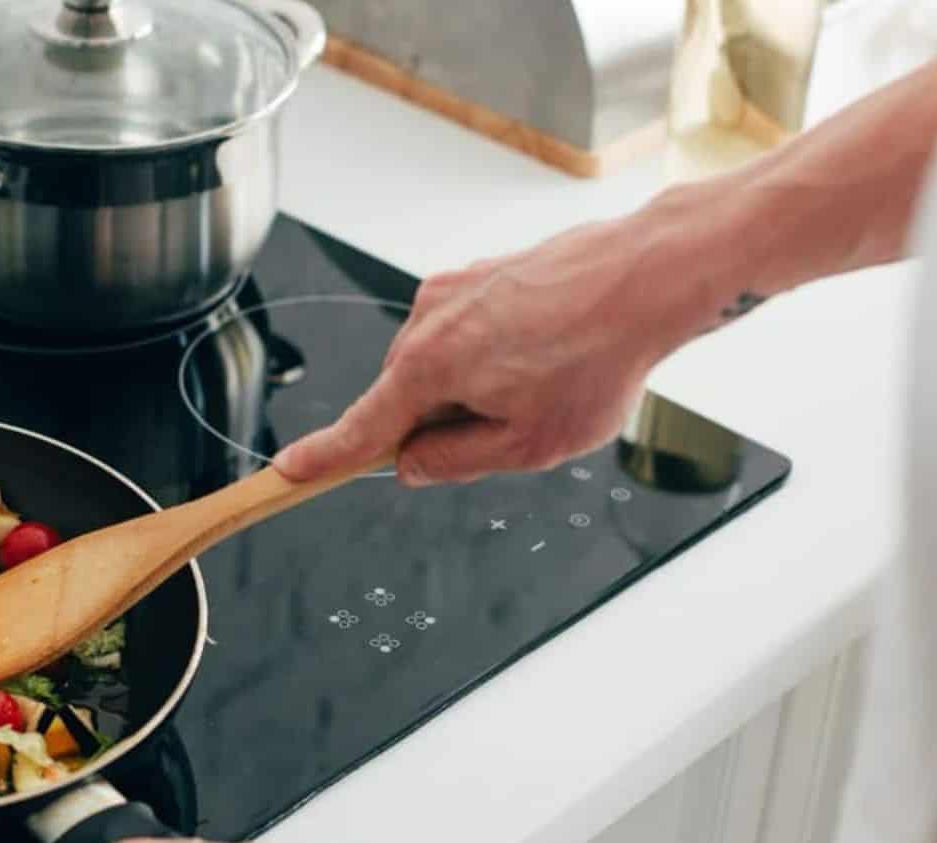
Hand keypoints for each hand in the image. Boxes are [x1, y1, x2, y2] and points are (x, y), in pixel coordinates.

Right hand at [272, 208, 732, 486]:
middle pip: (406, 398)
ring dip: (475, 387)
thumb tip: (413, 464)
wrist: (648, 276)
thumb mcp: (528, 444)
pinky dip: (494, 354)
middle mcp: (425, 321)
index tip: (288, 473)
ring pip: (439, 365)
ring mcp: (451, 291)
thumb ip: (455, 461)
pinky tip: (548, 353)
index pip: (361, 429)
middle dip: (443, 423)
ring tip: (546, 381)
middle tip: (516, 426)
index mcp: (427, 368)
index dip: (323, 458)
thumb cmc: (599, 357)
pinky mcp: (477, 275)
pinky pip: (465, 333)